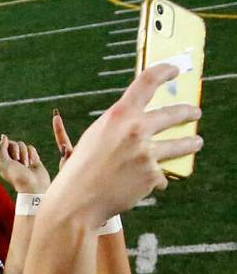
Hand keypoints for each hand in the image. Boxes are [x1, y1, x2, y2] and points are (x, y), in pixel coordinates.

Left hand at [0, 134, 49, 193]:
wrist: (34, 185)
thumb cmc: (17, 176)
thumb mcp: (5, 163)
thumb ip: (2, 149)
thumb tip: (3, 136)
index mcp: (1, 163)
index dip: (2, 147)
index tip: (5, 152)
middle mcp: (11, 160)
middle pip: (10, 144)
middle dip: (15, 150)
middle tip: (17, 160)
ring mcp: (22, 158)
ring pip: (21, 144)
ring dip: (24, 153)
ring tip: (26, 165)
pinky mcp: (32, 158)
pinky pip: (30, 147)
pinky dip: (32, 154)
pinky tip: (32, 163)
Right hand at [50, 64, 201, 224]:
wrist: (77, 203)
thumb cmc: (80, 171)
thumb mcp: (95, 137)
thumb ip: (119, 126)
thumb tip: (142, 121)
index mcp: (118, 116)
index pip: (147, 82)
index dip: (164, 71)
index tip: (175, 70)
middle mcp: (136, 130)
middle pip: (173, 114)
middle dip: (187, 112)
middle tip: (194, 113)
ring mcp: (147, 154)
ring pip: (179, 145)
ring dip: (190, 143)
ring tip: (196, 143)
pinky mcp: (152, 176)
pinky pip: (160, 175)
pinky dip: (153, 180)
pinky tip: (142, 185)